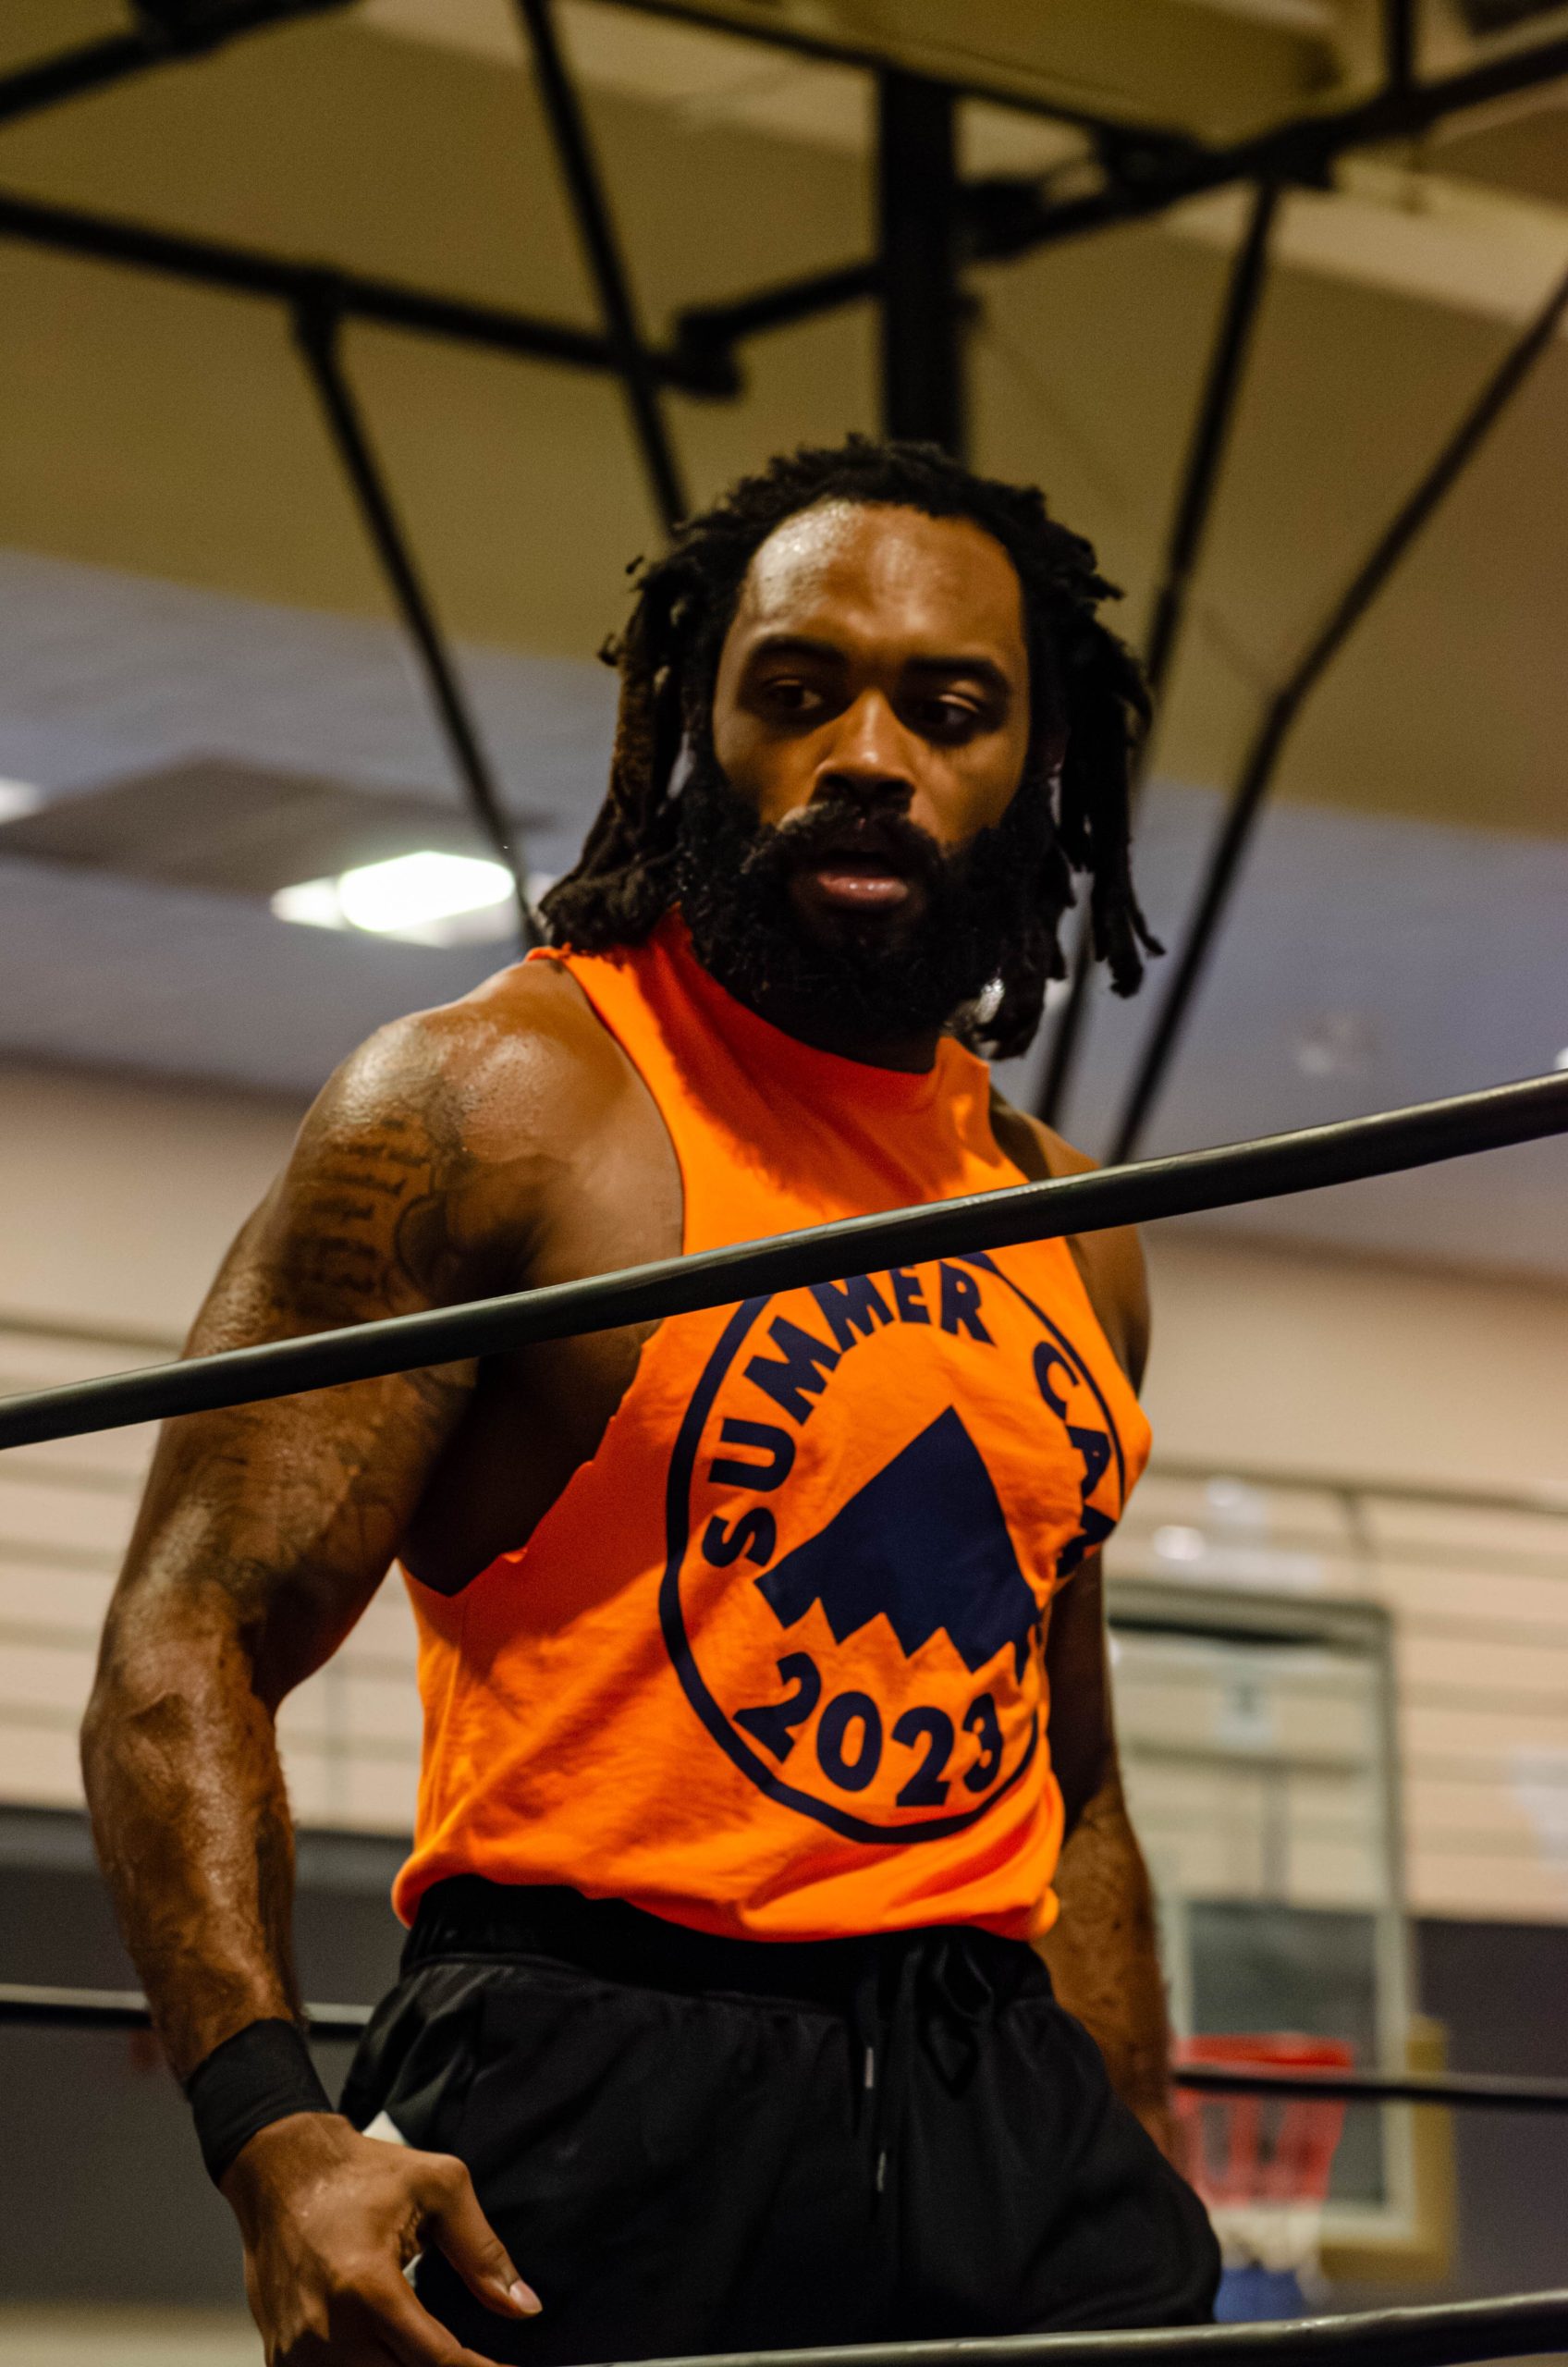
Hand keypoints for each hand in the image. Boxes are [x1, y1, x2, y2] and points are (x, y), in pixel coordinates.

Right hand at [223, 2112, 539, 2364]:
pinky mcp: (282, 2358)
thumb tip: (525, 2308)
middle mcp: (326, 2331)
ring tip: (443, 2354)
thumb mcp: (439, 2188)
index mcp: (366, 2286)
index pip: (438, 2360)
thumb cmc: (361, 2173)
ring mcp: (297, 2352)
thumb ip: (483, 2251)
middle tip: (479, 2359)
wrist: (281, 2169)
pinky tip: (399, 2355)